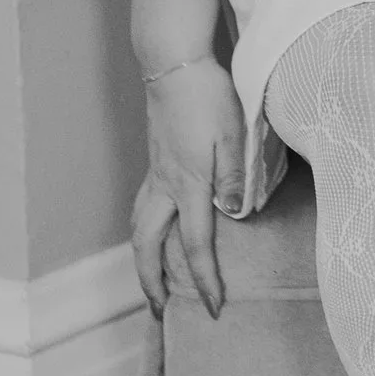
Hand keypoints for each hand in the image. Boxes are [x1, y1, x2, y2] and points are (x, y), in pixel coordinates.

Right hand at [130, 53, 243, 319]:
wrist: (174, 64)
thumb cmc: (208, 96)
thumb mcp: (233, 134)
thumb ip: (234, 176)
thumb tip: (235, 214)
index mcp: (188, 184)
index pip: (196, 244)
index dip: (205, 280)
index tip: (214, 307)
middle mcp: (164, 185)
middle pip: (147, 246)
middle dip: (151, 283)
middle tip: (159, 311)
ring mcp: (155, 174)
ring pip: (139, 228)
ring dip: (143, 260)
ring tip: (152, 283)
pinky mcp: (155, 162)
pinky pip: (143, 209)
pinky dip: (145, 234)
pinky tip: (157, 235)